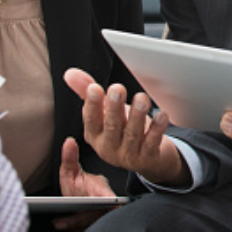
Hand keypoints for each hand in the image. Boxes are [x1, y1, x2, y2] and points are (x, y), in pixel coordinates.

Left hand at [53, 137, 114, 231]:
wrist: (82, 200)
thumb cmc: (79, 186)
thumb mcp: (72, 171)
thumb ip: (70, 158)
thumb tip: (68, 141)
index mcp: (100, 189)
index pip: (108, 195)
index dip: (109, 198)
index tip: (110, 200)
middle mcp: (103, 204)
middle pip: (95, 213)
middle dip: (79, 217)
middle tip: (61, 220)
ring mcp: (98, 216)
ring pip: (89, 222)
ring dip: (74, 223)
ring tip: (58, 222)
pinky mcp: (92, 224)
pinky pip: (85, 227)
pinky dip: (74, 226)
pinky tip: (60, 223)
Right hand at [64, 68, 188, 185]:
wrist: (145, 157)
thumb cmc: (122, 128)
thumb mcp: (104, 111)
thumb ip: (87, 92)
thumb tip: (70, 74)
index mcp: (95, 135)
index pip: (91, 119)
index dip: (92, 104)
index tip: (94, 88)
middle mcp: (109, 147)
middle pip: (112, 126)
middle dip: (114, 107)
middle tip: (117, 89)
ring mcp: (128, 154)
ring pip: (132, 134)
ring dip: (137, 115)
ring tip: (141, 99)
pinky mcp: (148, 157)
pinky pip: (152, 142)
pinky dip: (157, 129)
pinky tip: (161, 116)